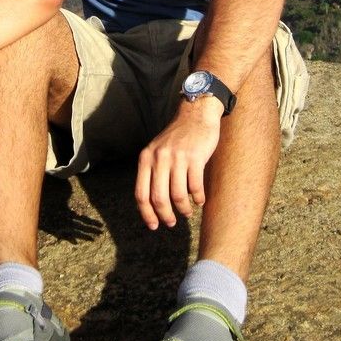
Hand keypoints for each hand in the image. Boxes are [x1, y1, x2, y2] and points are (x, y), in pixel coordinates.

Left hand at [135, 98, 222, 229]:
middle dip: (165, 215)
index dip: (146, 213)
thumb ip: (152, 172)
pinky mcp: (195, 157)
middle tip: (172, 223)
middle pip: (158, 197)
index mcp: (146, 158)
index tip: (154, 226)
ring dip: (184, 209)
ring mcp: (177, 157)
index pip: (141, 194)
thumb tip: (153, 204)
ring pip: (177, 195)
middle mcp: (159, 158)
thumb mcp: (157, 151)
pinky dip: (197, 198)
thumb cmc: (178, 137)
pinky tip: (200, 201)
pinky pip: (195, 186)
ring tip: (188, 212)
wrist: (196, 114)